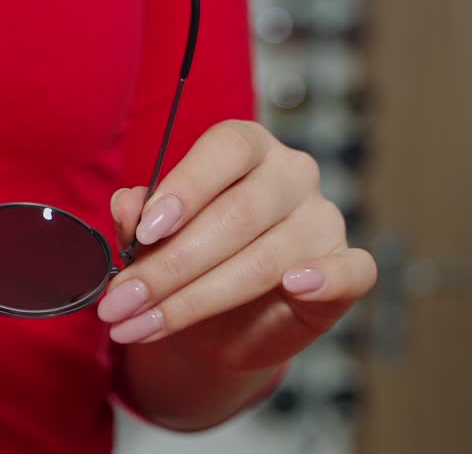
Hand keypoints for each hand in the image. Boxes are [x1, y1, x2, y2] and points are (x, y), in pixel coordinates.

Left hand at [97, 120, 375, 371]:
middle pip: (235, 214)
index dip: (184, 188)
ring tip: (143, 324)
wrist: (223, 321)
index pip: (224, 149)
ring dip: (195, 299)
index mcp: (244, 147)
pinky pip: (351, 271)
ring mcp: (324, 218)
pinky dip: (324, 278)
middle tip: (121, 300)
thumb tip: (125, 204)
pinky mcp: (349, 266)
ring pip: (265, 258)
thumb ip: (138, 219)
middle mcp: (291, 173)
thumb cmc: (189, 259)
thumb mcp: (154, 239)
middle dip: (170, 266)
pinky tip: (293, 286)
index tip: (145, 231)